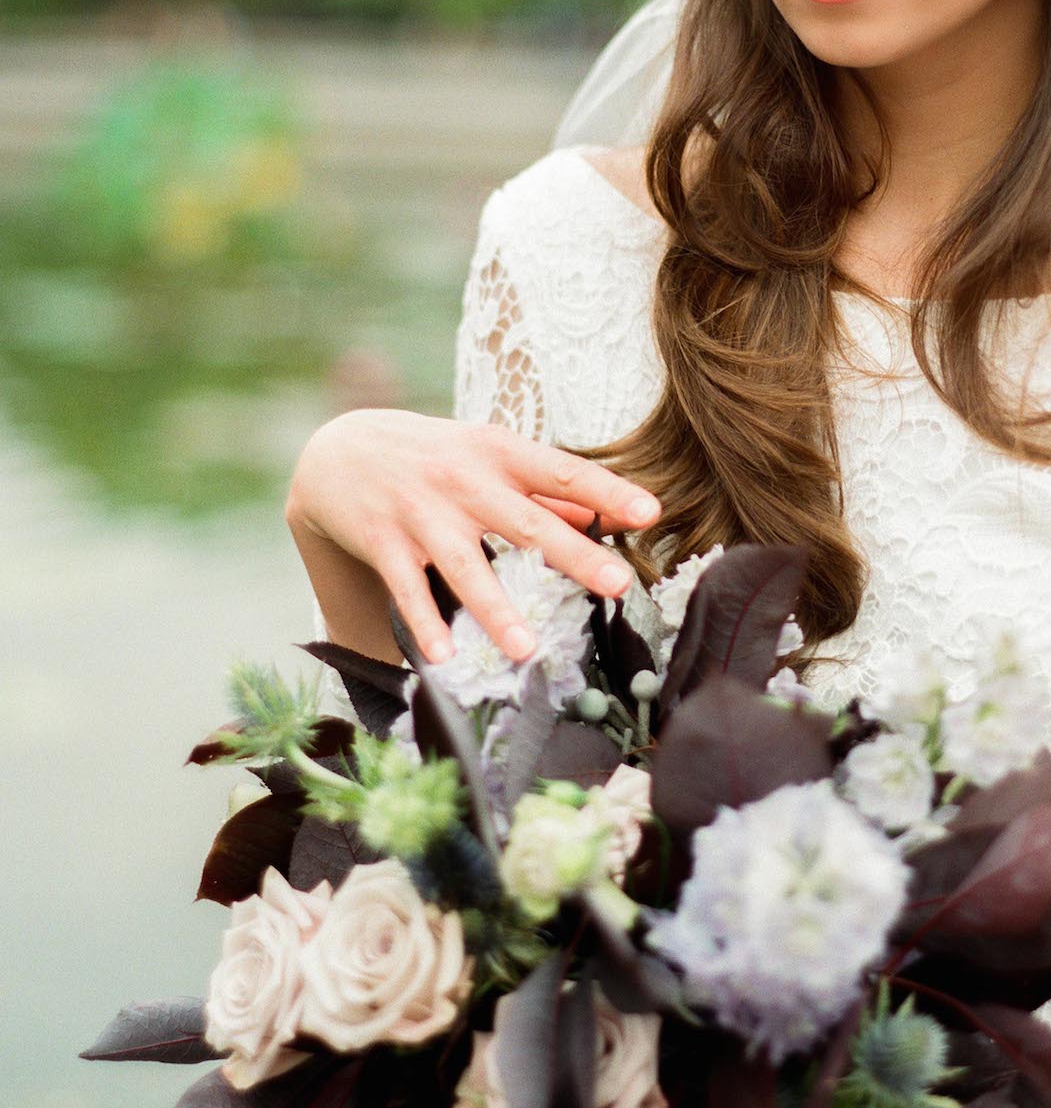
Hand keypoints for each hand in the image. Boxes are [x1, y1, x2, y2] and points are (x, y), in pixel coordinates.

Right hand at [284, 407, 660, 664]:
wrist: (341, 450)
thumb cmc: (435, 457)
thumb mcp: (489, 457)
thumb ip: (543, 488)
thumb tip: (601, 516)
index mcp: (499, 454)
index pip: (562, 472)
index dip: (607, 492)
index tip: (650, 513)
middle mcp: (464, 481)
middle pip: (526, 523)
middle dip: (574, 555)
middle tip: (618, 584)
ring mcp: (422, 514)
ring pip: (465, 566)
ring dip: (496, 609)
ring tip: (527, 648)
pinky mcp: (384, 543)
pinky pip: (408, 590)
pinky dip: (425, 625)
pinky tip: (444, 657)